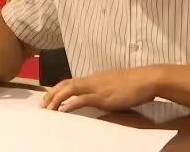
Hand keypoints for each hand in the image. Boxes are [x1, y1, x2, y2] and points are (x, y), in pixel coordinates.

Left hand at [41, 67, 161, 112]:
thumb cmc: (134, 83)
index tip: (47, 99)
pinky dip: (70, 104)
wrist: (147, 79)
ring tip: (47, 110)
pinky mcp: (103, 96)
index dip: (56, 89)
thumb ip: (102, 91)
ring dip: (56, 99)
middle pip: (65, 84)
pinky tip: (63, 110)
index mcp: (94, 78)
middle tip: (42, 106)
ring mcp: (97, 87)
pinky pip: (83, 99)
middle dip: (51, 95)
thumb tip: (96, 99)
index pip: (69, 81)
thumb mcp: (114, 86)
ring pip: (70, 89)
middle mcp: (92, 80)